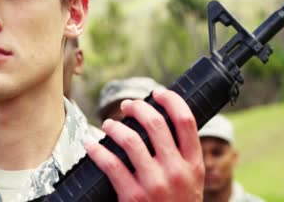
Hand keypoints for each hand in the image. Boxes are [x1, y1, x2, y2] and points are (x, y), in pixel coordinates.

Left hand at [85, 90, 204, 200]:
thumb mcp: (191, 183)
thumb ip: (181, 157)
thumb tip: (160, 125)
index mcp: (194, 164)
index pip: (186, 120)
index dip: (171, 100)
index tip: (158, 92)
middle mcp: (176, 171)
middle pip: (155, 123)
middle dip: (138, 108)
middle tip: (128, 106)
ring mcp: (154, 184)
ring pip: (130, 140)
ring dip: (115, 126)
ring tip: (109, 125)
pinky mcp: (132, 196)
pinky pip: (110, 164)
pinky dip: (96, 150)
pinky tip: (90, 144)